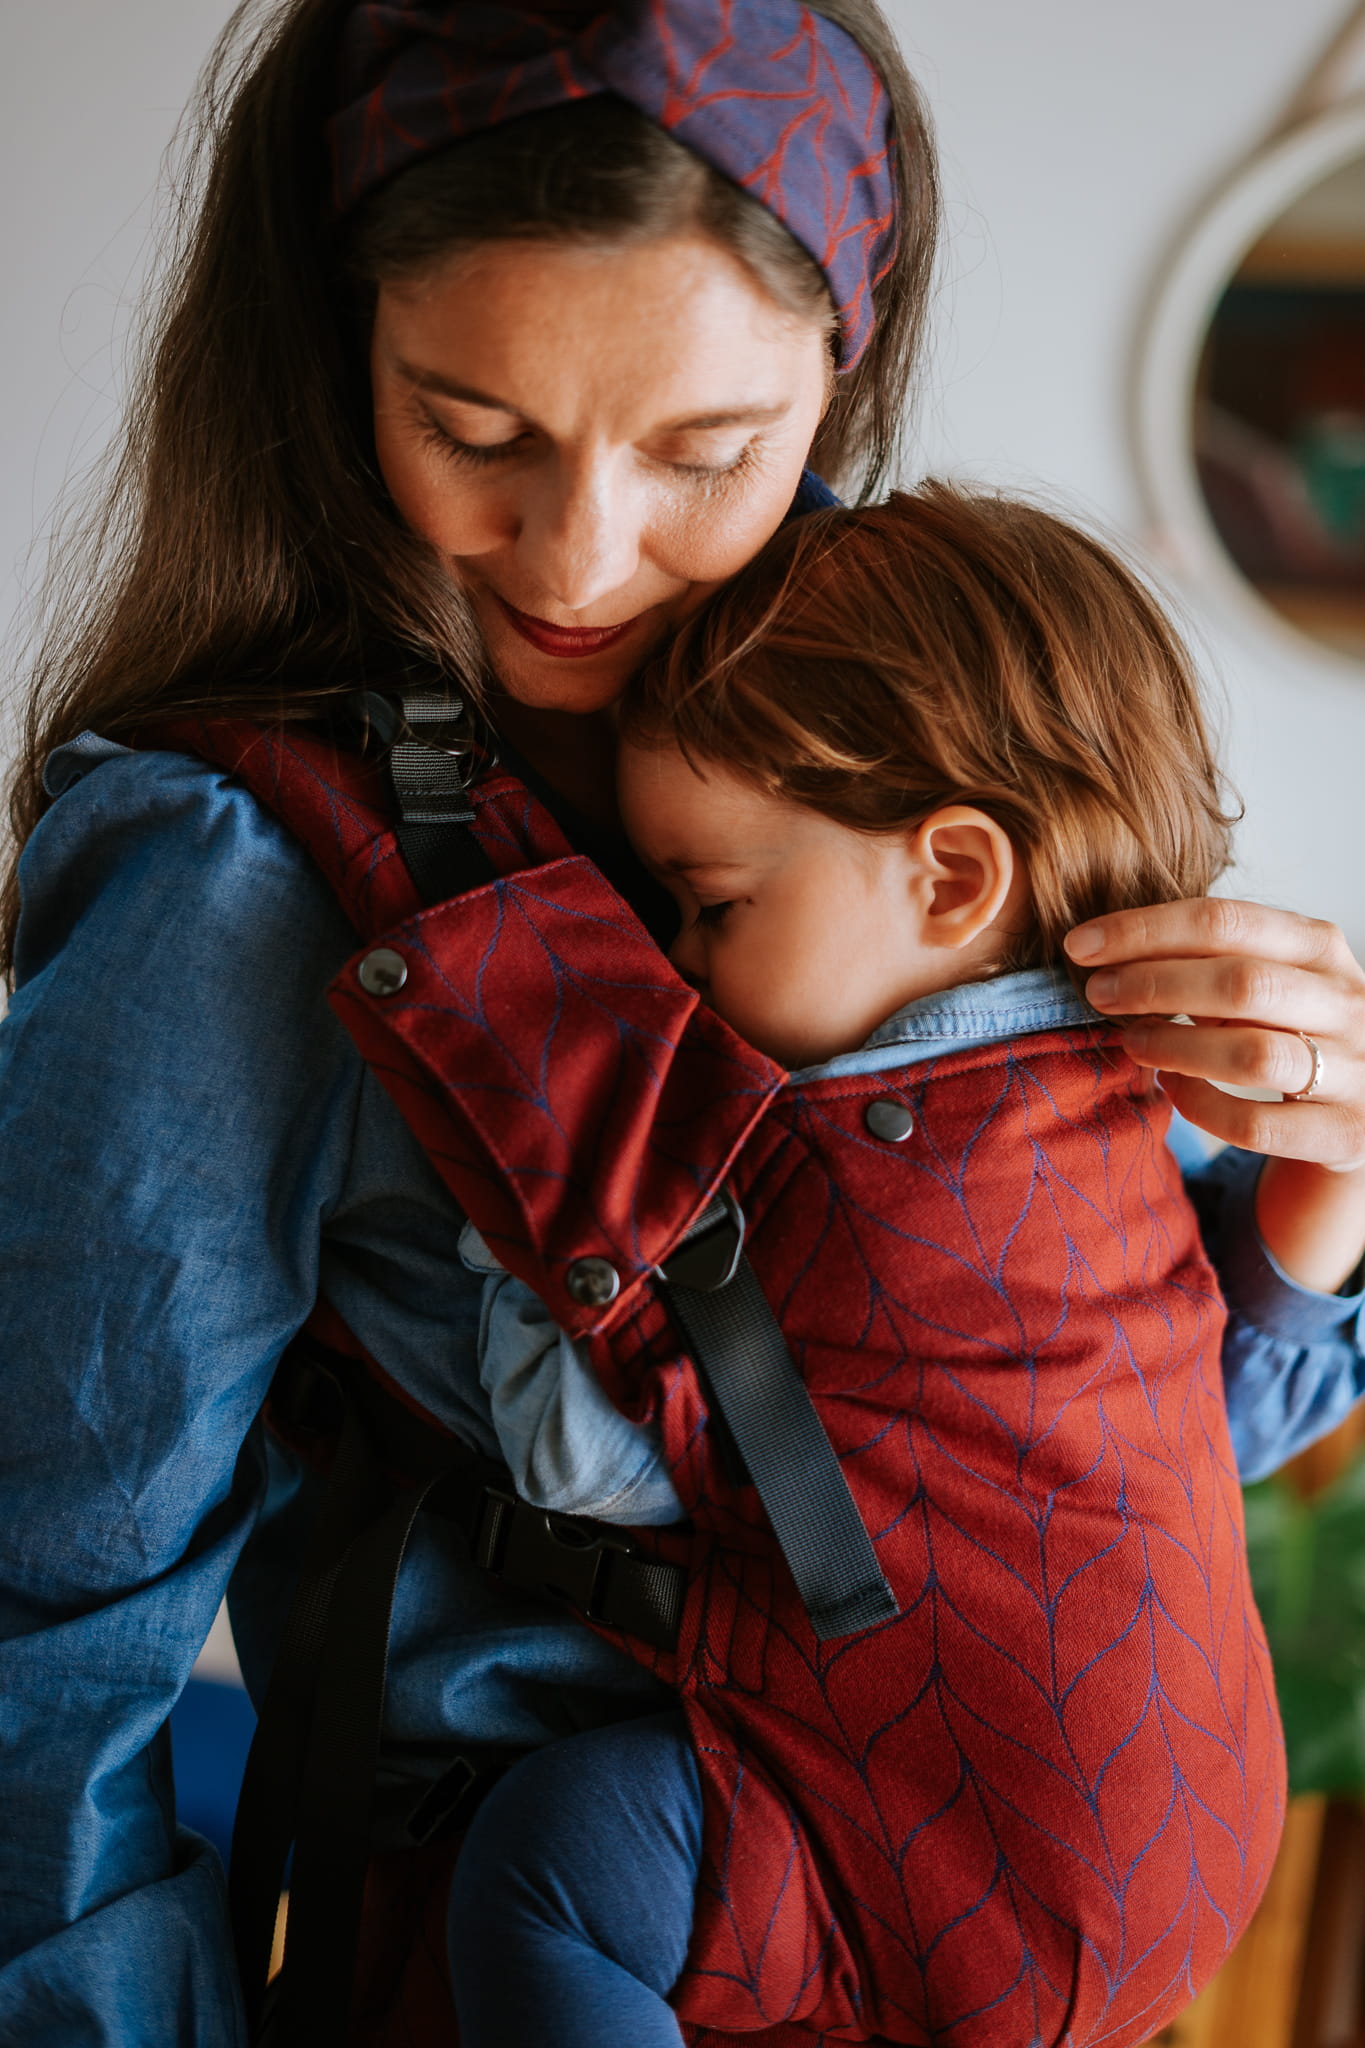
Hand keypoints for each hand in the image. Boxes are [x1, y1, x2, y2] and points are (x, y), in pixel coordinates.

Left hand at [1065, 898, 1364, 1165]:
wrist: (1357, 1118)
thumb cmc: (1287, 1037)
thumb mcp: (1262, 986)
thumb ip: (1206, 963)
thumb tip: (1105, 950)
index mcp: (1321, 949)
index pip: (1227, 919)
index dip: (1144, 930)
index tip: (1080, 946)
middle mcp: (1348, 1002)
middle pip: (1240, 982)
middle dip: (1152, 985)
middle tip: (1097, 995)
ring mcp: (1356, 1070)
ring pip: (1252, 1054)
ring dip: (1174, 1046)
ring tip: (1131, 1043)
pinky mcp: (1346, 1134)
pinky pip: (1257, 1124)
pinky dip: (1202, 1107)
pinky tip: (1174, 1090)